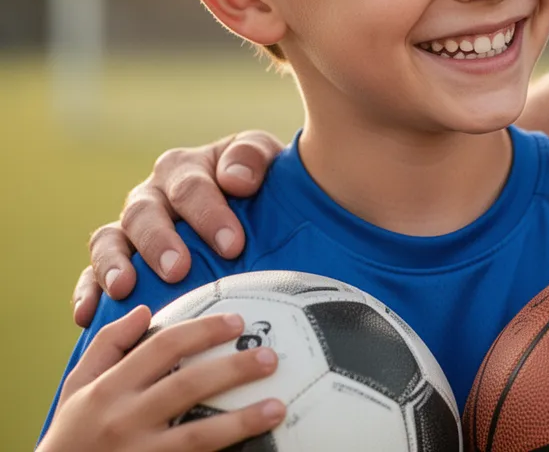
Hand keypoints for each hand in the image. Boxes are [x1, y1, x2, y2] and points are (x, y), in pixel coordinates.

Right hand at [39, 307, 285, 451]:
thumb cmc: (69, 436)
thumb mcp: (75, 389)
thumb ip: (107, 346)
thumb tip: (144, 311)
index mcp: (109, 389)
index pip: (162, 347)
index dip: (204, 331)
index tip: (238, 321)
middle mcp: (124, 420)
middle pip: (187, 386)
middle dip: (233, 370)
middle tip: (270, 357)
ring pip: (198, 435)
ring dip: (242, 421)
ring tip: (278, 407)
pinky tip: (258, 447)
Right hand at [71, 131, 282, 326]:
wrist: (255, 209)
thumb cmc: (260, 185)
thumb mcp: (264, 159)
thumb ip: (251, 156)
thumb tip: (236, 180)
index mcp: (184, 169)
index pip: (191, 187)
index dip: (208, 214)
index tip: (231, 245)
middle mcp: (151, 196)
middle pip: (144, 213)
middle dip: (160, 242)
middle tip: (179, 270)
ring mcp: (130, 230)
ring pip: (109, 240)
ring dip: (114, 264)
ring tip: (124, 289)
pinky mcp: (116, 263)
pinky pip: (91, 275)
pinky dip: (87, 292)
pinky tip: (86, 314)